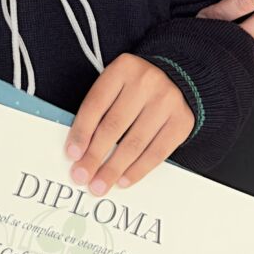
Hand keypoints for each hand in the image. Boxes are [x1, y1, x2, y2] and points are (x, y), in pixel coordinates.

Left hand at [64, 53, 194, 195]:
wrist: (179, 78)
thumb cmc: (138, 87)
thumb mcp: (117, 84)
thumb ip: (100, 108)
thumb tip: (80, 150)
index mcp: (123, 68)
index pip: (96, 104)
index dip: (81, 132)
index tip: (72, 155)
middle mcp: (146, 83)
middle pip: (114, 126)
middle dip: (94, 156)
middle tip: (81, 176)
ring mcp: (167, 102)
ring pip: (134, 143)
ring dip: (114, 169)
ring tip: (99, 184)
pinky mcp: (182, 122)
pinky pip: (157, 152)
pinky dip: (138, 170)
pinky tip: (124, 180)